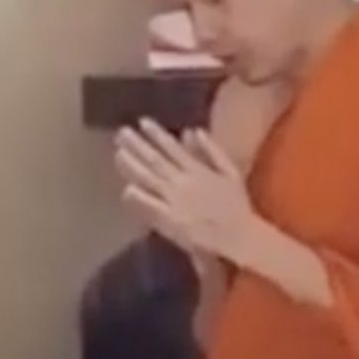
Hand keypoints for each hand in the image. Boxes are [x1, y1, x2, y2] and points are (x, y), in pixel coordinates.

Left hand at [114, 119, 257, 262]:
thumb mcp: (230, 172)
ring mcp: (176, 201)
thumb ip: (212, 150)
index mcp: (198, 169)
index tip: (142, 122)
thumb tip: (192, 131)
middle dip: (137, 145)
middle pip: (155, 160)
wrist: (240, 236)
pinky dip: (139, 198)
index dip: (156, 134)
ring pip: (149, 179)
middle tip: (121, 133)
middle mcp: (184, 181)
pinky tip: (126, 190)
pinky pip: (151, 206)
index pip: (172, 147)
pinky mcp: (171, 221)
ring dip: (133, 166)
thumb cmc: (236, 206)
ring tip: (119, 153)